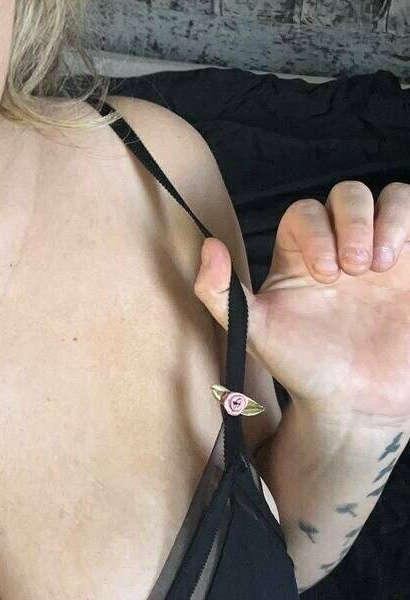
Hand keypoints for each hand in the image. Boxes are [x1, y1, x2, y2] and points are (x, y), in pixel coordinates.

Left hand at [192, 181, 409, 425]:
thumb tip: (208, 245)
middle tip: (355, 269)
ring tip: (382, 266)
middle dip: (353, 221)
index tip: (323, 275)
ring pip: (391, 197)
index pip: (306, 211)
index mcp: (302, 256)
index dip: (316, 230)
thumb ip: (220, 292)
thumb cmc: (302, 368)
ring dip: (390, 220)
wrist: (355, 405)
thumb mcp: (252, 331)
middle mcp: (342, 248)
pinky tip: (402, 266)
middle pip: (349, 195)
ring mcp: (382, 257)